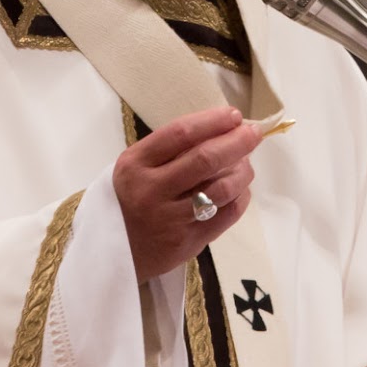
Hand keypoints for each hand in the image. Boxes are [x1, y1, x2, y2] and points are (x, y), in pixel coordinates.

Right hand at [112, 107, 260, 280]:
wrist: (112, 252)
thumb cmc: (129, 199)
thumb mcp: (136, 167)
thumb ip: (172, 150)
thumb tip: (224, 130)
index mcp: (136, 164)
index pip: (180, 134)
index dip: (212, 121)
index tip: (233, 115)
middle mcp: (152, 190)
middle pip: (205, 159)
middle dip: (237, 142)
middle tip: (253, 133)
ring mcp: (171, 219)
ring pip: (222, 189)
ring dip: (243, 171)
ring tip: (246, 164)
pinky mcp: (188, 242)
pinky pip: (226, 215)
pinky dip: (240, 197)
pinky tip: (240, 189)